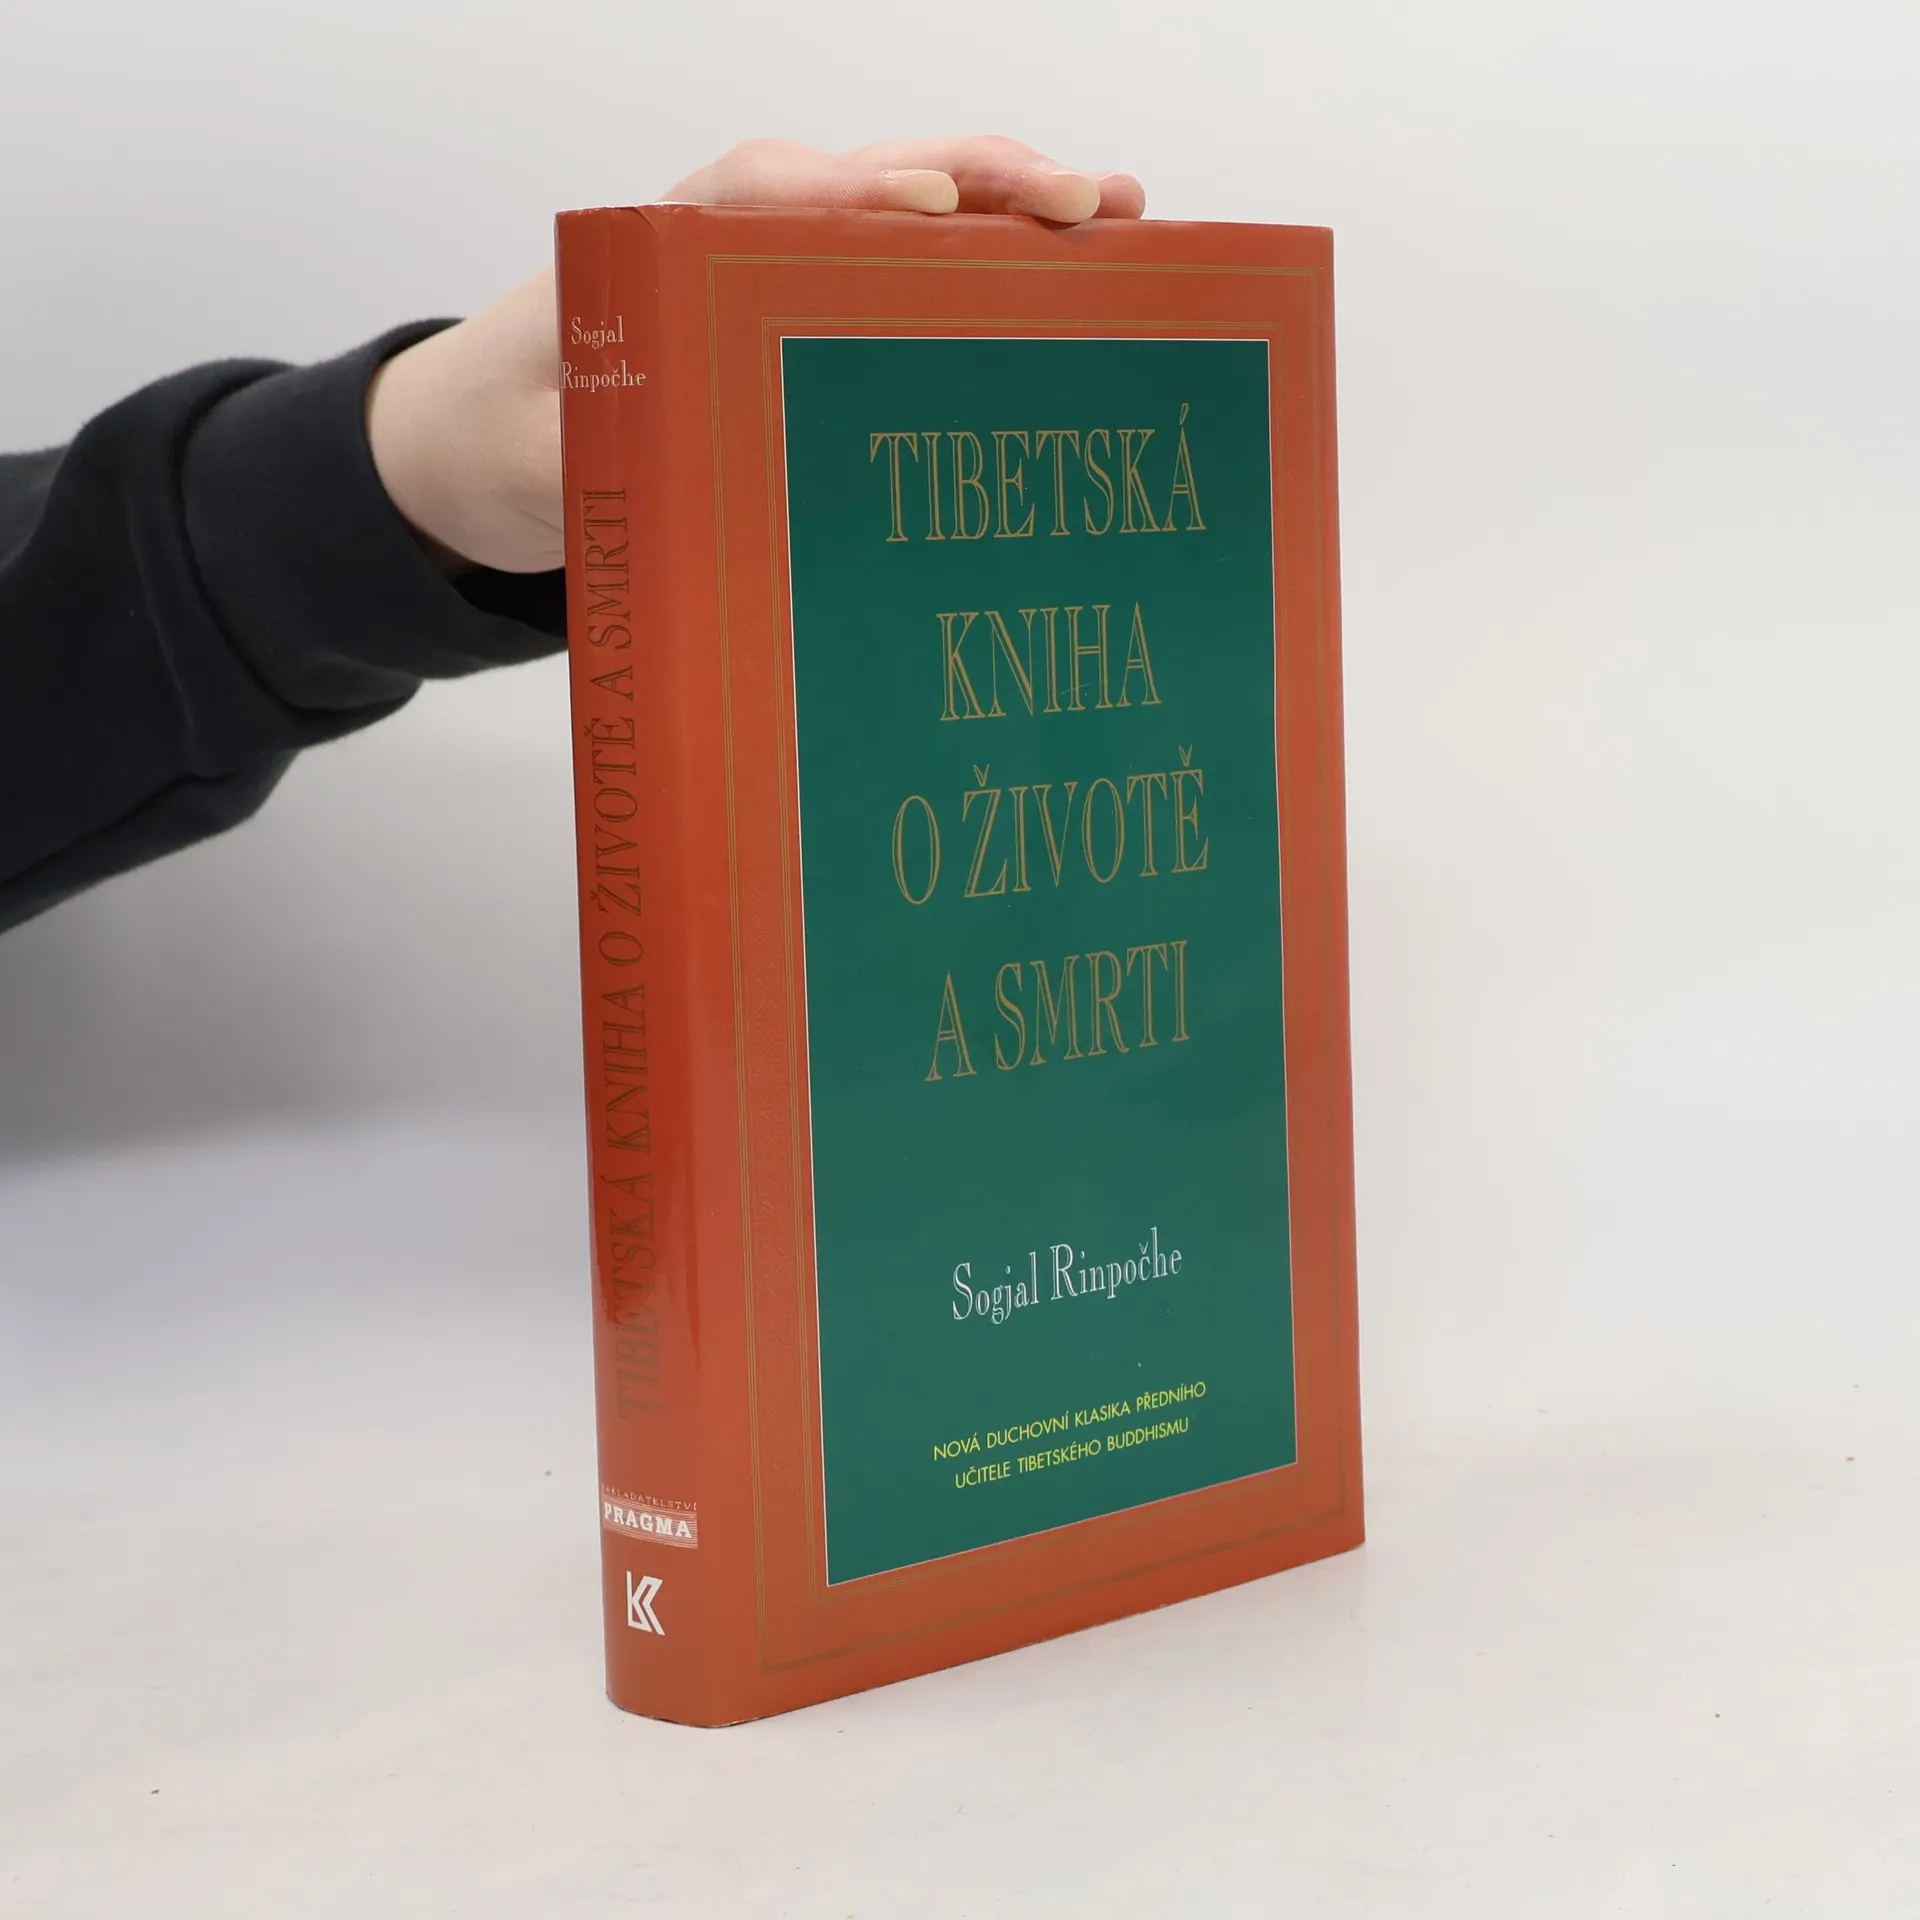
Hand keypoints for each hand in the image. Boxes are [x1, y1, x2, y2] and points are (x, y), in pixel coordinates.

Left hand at [367, 138, 1146, 574]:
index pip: (777, 193)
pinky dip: (1000, 262)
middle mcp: (746, 233)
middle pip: (878, 179)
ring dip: (1019, 208)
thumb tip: (675, 455)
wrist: (491, 431)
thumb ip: (592, 452)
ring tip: (1125, 217)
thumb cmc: (516, 426)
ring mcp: (793, 265)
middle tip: (1088, 204)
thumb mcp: (537, 456)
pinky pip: (921, 268)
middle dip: (986, 182)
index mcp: (673, 244)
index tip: (929, 208)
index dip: (857, 195)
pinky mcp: (821, 306)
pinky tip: (1080, 274)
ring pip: (920, 210)